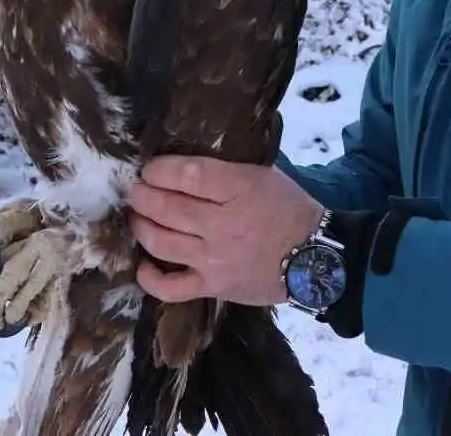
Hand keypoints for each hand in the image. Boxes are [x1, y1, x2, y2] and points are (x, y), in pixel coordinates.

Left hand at [126, 154, 323, 306]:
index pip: (188, 175)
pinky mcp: (214, 287)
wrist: (315, 258)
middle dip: (143, 196)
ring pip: (162, 242)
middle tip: (135, 191)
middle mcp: (223, 224)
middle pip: (167, 207)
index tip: (149, 169)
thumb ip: (226, 169)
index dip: (160, 170)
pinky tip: (144, 265)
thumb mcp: (264, 175)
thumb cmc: (289, 209)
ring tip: (138, 217)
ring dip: (142, 227)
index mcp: (240, 189)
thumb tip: (186, 163)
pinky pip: (172, 287)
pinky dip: (150, 278)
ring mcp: (215, 259)